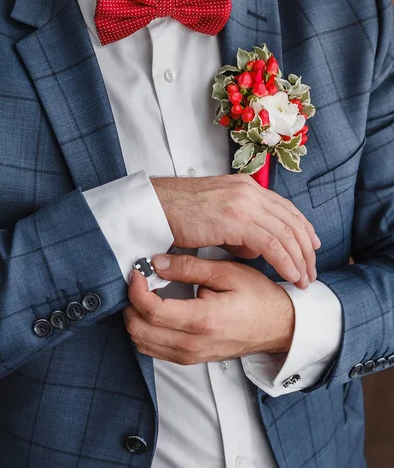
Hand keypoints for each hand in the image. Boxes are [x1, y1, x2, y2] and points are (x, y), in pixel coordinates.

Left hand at [124, 254, 294, 364]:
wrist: (280, 326)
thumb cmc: (258, 298)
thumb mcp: (227, 273)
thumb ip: (189, 267)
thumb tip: (157, 262)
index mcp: (202, 320)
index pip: (152, 311)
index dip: (136, 290)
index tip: (137, 272)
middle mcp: (192, 344)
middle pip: (139, 331)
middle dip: (130, 304)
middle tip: (138, 282)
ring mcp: (190, 355)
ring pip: (142, 343)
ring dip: (136, 318)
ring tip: (145, 294)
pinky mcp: (191, 359)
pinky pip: (155, 350)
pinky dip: (146, 330)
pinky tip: (155, 310)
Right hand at [152, 174, 319, 287]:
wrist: (154, 206)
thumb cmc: (178, 213)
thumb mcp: (216, 216)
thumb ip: (238, 230)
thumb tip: (251, 247)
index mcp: (246, 187)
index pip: (286, 208)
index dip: (304, 229)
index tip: (312, 248)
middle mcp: (250, 191)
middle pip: (292, 221)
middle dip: (306, 249)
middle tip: (312, 270)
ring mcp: (244, 203)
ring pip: (286, 233)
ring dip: (300, 259)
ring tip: (304, 279)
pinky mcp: (236, 219)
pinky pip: (271, 243)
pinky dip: (285, 261)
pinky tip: (291, 274)